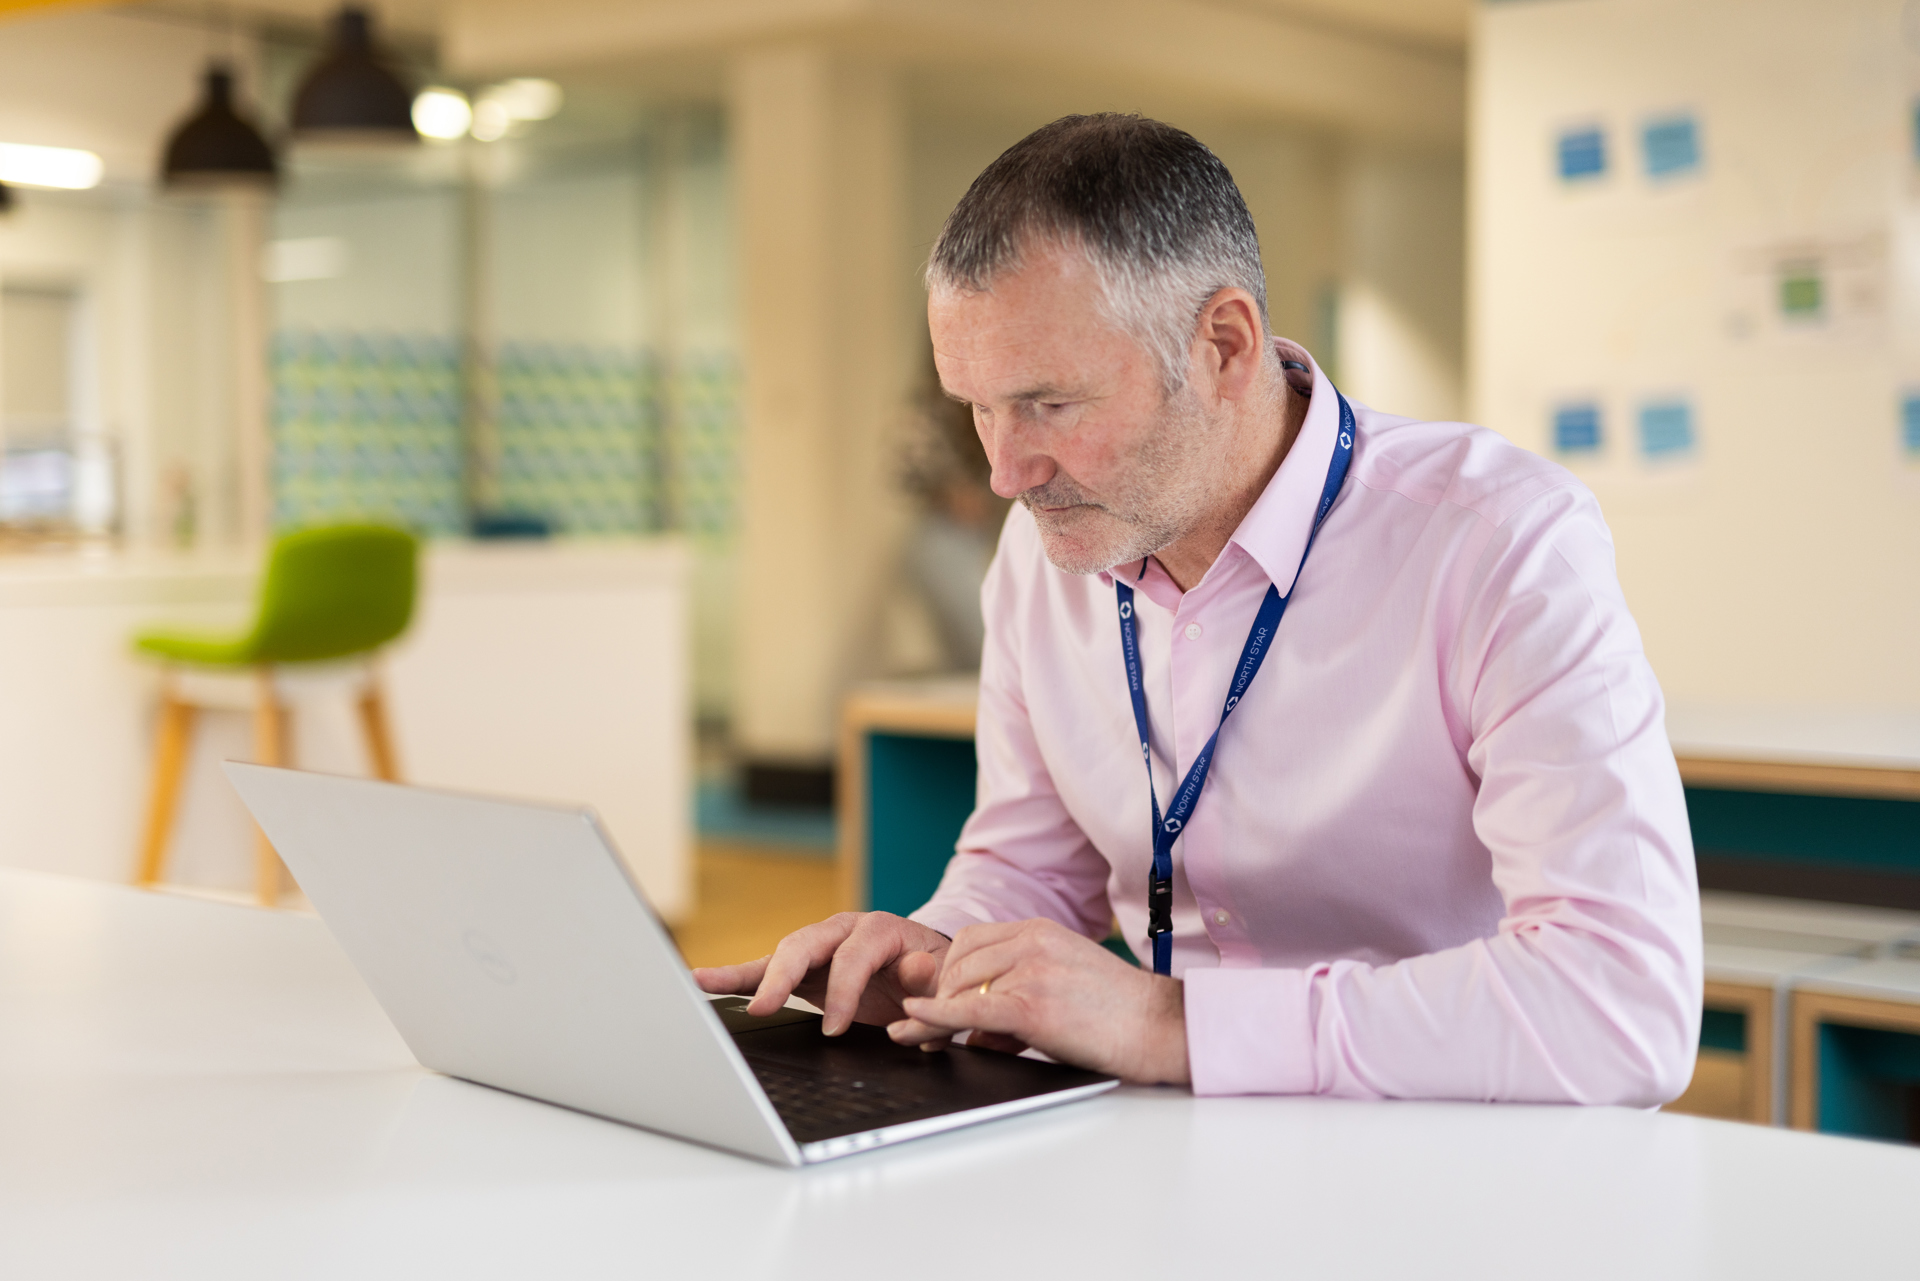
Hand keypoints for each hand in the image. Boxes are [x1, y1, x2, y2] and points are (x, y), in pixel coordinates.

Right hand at [691, 912, 951, 1035]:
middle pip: (804, 945)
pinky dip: (734, 977)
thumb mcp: (945, 975)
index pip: (854, 956)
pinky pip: (764, 971)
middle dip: (781, 976)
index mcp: (880, 930)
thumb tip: (915, 969)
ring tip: (705, 983)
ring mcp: (819, 947)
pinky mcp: (803, 968)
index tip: (836, 1028)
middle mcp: (843, 930)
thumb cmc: (937, 974)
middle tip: (765, 1008)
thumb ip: (930, 976)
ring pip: (780, 955)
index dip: (844, 991)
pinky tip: (701, 981)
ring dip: (746, 974)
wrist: (932, 968)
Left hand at [889, 918, 1189, 1084]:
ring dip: (939, 1017)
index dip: (947, 973)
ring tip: (931, 1044)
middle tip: (926, 1032)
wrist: (1158, 1027)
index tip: (936, 1000)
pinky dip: (935, 1017)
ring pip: (960, 988)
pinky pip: (968, 1009)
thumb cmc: (1116, 1013)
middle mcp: (1032, 942)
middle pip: (957, 964)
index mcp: (1039, 930)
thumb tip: (973, 1034)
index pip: (970, 941)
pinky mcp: (1032, 1006)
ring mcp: (1032, 971)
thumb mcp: (1062, 985)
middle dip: (937, 997)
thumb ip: (1017, 995)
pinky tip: (913, 1023)